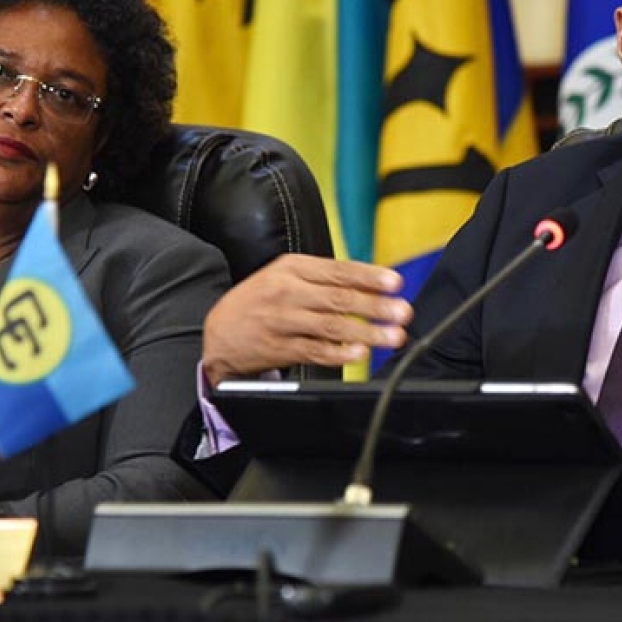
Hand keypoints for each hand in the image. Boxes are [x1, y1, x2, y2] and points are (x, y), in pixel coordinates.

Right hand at [202, 254, 411, 384]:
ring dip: (367, 332)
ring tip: (393, 336)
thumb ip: (323, 277)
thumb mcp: (286, 276)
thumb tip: (370, 281)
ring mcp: (282, 320)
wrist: (219, 332)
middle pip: (338, 298)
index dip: (369, 276)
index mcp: (292, 268)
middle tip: (402, 312)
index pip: (338, 270)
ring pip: (331, 326)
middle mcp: (287, 291)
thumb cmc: (261, 300)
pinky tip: (360, 353)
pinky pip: (315, 350)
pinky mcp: (279, 347)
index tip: (395, 282)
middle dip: (375, 306)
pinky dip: (339, 353)